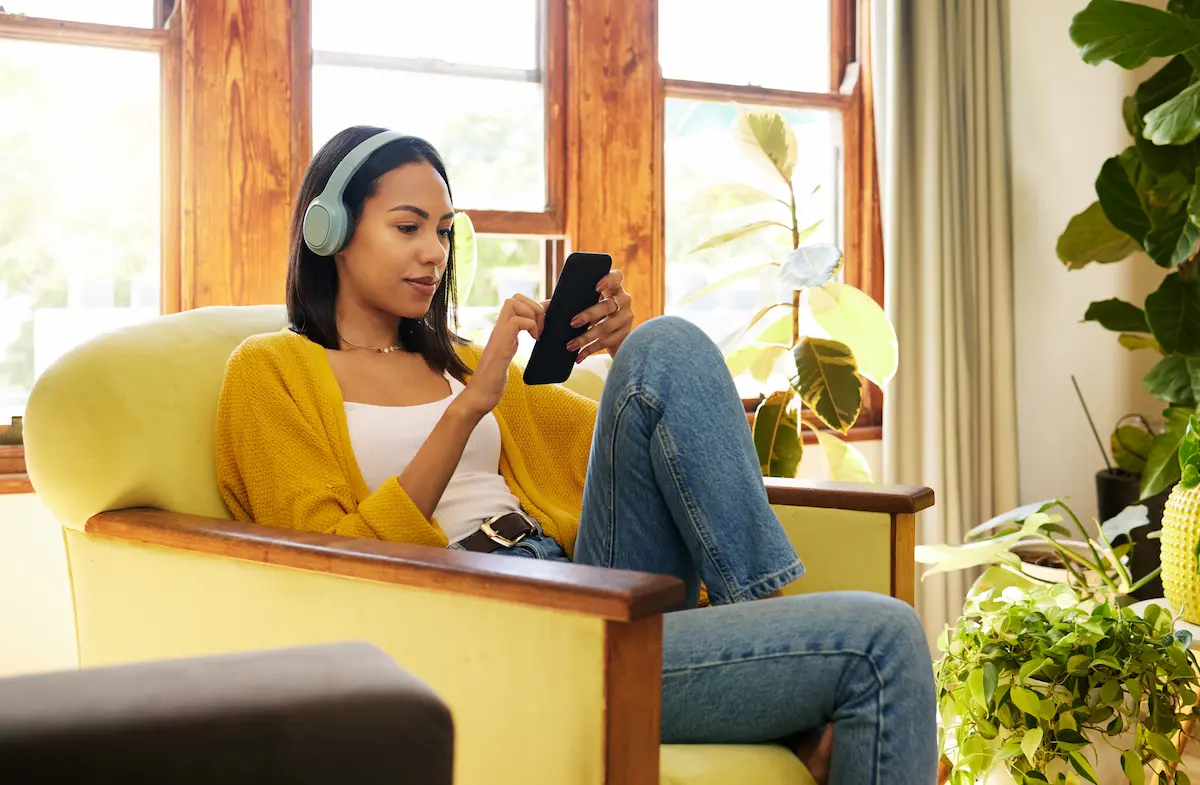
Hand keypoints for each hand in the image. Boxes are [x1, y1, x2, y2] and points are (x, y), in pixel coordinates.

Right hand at [457, 294, 543, 417]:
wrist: (478, 397)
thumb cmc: (492, 381)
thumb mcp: (507, 355)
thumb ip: (512, 344)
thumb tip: (525, 339)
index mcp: (502, 331)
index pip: (514, 303)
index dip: (533, 306)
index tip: (543, 323)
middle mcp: (499, 330)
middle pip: (514, 298)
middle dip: (533, 306)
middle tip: (540, 327)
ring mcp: (499, 336)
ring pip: (513, 303)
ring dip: (532, 314)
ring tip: (537, 334)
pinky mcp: (502, 346)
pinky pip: (516, 322)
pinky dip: (530, 326)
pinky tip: (534, 340)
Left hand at [566, 269, 633, 361]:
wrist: (615, 339)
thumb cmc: (595, 317)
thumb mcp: (586, 306)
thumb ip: (570, 302)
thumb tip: (543, 307)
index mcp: (613, 288)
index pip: (617, 277)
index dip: (608, 279)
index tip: (596, 286)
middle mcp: (624, 301)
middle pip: (608, 305)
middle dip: (589, 314)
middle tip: (572, 322)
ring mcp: (626, 318)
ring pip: (606, 327)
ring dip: (586, 337)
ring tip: (570, 345)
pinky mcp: (625, 335)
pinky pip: (606, 342)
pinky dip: (590, 350)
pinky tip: (579, 356)